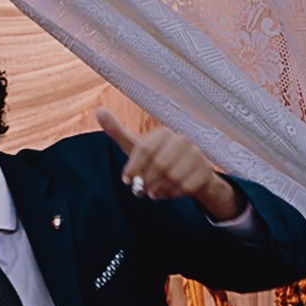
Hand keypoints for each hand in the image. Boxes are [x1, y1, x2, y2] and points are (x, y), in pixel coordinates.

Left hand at [97, 108, 244, 221]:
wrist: (189, 175)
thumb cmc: (157, 159)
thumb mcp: (136, 147)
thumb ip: (118, 132)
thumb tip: (99, 111)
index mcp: (162, 133)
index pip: (144, 148)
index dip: (133, 167)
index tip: (126, 180)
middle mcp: (181, 140)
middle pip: (158, 164)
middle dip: (146, 181)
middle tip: (141, 189)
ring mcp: (196, 154)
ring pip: (172, 177)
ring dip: (159, 188)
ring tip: (155, 189)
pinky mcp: (205, 170)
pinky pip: (185, 187)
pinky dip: (173, 194)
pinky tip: (169, 191)